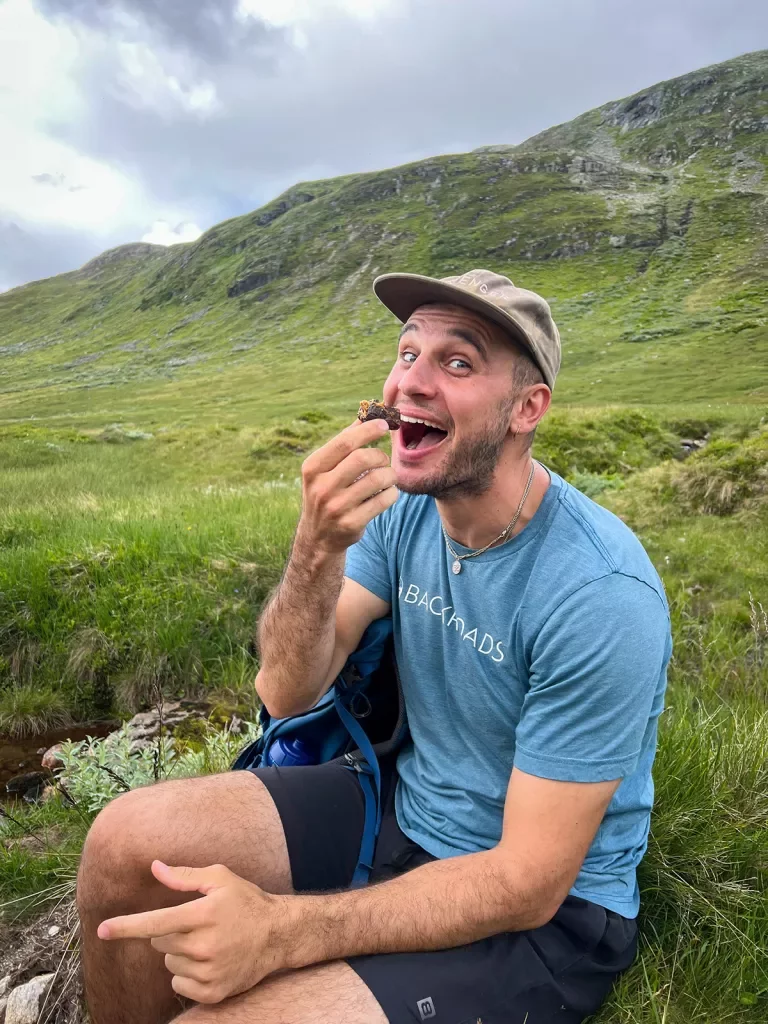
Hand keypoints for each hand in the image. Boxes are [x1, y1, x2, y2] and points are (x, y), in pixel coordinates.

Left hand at [98, 861, 288, 1003]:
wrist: (278, 934)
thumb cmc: (246, 901)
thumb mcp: (220, 879)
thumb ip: (184, 876)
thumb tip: (155, 868)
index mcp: (204, 914)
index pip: (156, 922)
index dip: (126, 927)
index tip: (101, 931)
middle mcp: (205, 945)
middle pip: (160, 943)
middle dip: (170, 933)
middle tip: (196, 924)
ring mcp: (209, 972)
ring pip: (169, 965)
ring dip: (179, 955)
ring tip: (207, 943)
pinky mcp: (214, 992)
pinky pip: (179, 986)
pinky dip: (186, 976)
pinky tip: (208, 962)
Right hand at [297, 418, 397, 554]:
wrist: (319, 537)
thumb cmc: (327, 492)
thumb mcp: (325, 468)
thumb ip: (345, 442)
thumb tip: (367, 413)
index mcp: (313, 468)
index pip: (345, 442)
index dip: (368, 430)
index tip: (384, 425)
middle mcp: (321, 487)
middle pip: (362, 458)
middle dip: (380, 455)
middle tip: (383, 460)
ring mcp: (336, 507)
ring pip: (377, 479)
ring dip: (390, 475)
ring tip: (387, 477)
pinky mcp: (351, 524)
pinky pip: (384, 500)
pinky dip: (391, 493)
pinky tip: (387, 493)